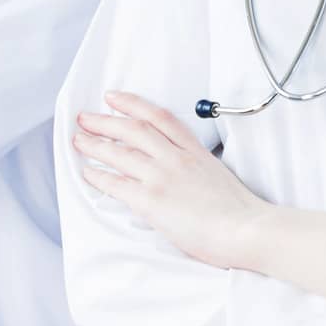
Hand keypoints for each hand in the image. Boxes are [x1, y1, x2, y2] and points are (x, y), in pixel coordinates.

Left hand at [73, 92, 268, 268]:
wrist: (246, 228)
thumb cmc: (238, 210)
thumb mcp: (218, 175)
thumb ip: (196, 168)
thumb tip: (181, 174)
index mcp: (194, 150)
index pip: (159, 117)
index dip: (133, 104)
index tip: (114, 97)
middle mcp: (176, 158)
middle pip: (134, 129)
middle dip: (105, 121)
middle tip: (86, 118)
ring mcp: (163, 177)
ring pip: (121, 153)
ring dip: (96, 145)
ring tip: (79, 140)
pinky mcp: (153, 201)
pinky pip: (117, 184)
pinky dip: (99, 176)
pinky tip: (88, 172)